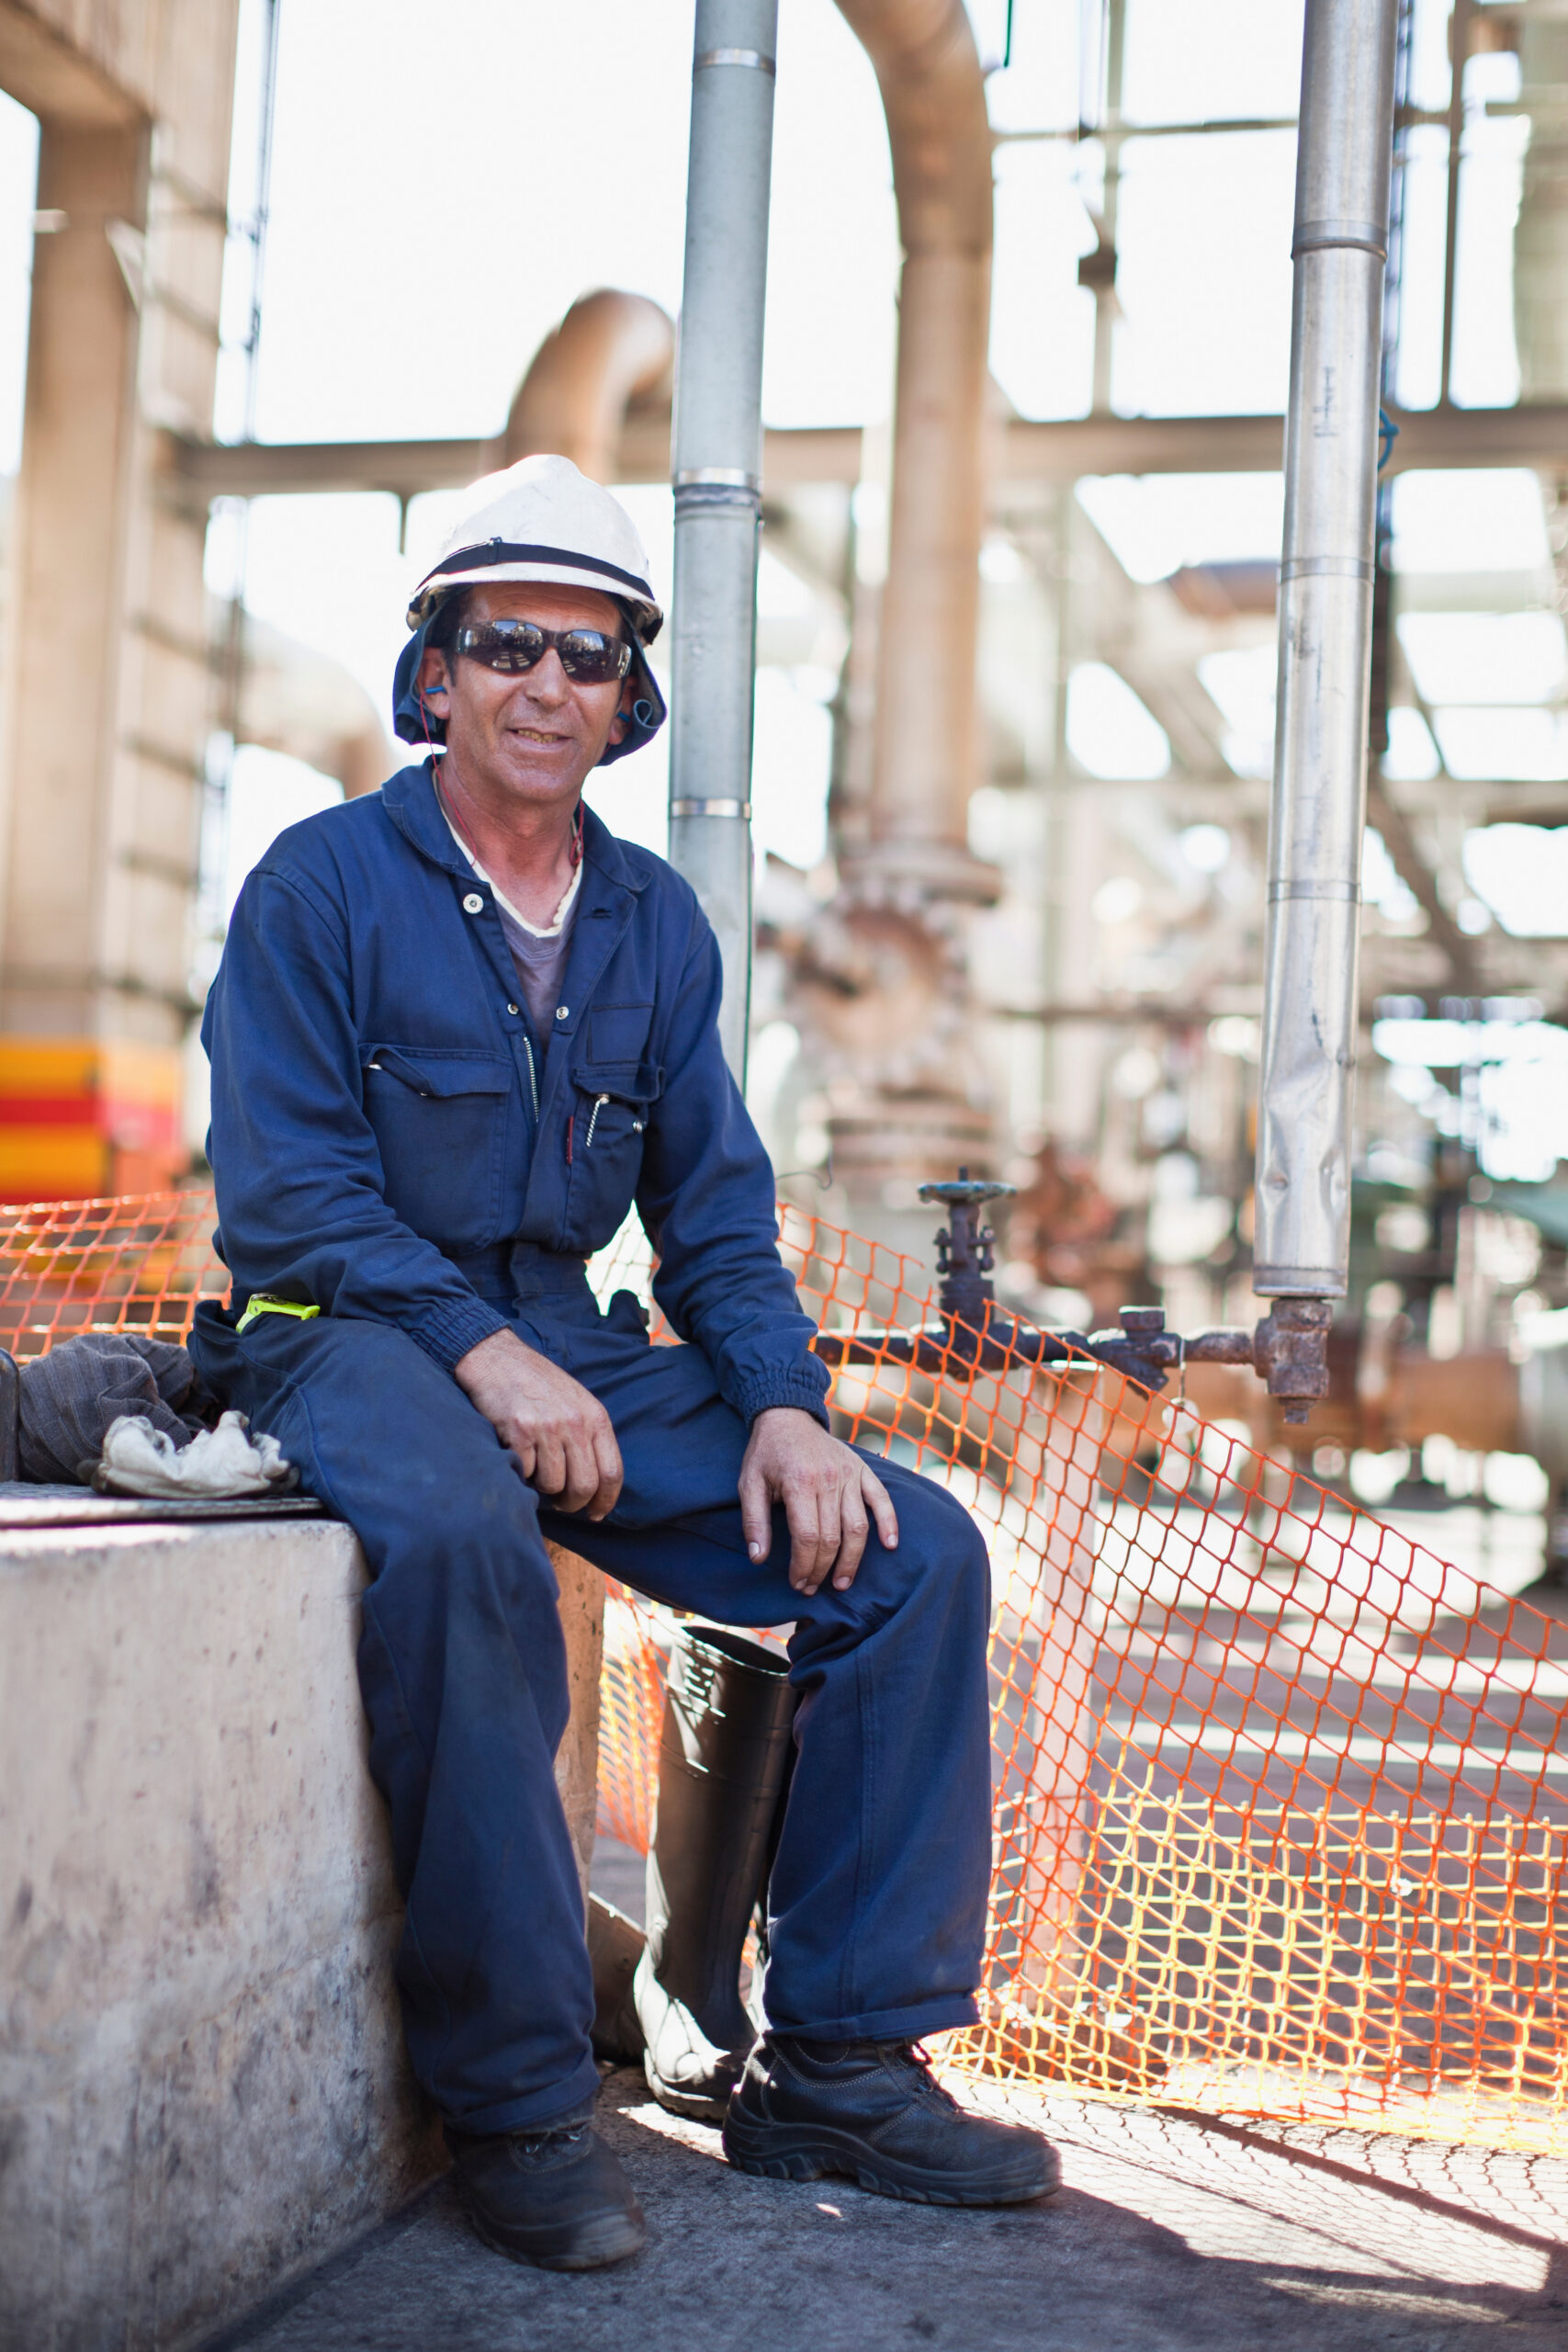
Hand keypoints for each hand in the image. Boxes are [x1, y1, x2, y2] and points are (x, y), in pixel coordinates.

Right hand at [454, 1327, 622, 1517]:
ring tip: (535, 1469)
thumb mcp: (576, 1402)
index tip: (596, 1514)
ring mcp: (547, 1427)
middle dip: (572, 1503)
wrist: (497, 1358)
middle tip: (561, 1502)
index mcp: (595, 1416)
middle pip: (584, 1485)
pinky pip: (525, 1473)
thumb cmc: (537, 1384)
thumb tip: (595, 1486)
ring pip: (552, 1484)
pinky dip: (521, 1472)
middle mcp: (575, 1422)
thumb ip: (588, 1436)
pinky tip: (517, 1455)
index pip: (612, 1471)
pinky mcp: (518, 1431)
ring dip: (542, 1486)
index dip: (606, 1500)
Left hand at [738, 1407, 897, 1596]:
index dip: (803, 1566)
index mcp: (799, 1482)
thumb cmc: (766, 1454)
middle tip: (812, 1587)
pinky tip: (889, 1546)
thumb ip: (754, 1522)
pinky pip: (881, 1499)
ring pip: (858, 1527)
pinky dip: (889, 1523)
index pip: (807, 1536)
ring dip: (852, 1560)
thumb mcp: (748, 1483)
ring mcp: (849, 1474)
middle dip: (823, 1569)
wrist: (788, 1416)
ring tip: (842, 1582)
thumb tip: (758, 1559)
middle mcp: (829, 1479)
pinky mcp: (862, 1470)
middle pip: (833, 1537)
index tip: (797, 1583)